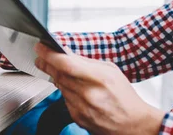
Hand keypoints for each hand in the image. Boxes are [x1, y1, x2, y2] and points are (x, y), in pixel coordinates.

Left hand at [34, 43, 164, 134]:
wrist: (132, 124)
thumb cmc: (124, 96)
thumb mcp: (111, 71)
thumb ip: (87, 62)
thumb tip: (67, 54)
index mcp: (99, 78)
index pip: (67, 64)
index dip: (50, 55)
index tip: (40, 47)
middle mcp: (88, 94)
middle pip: (59, 75)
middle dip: (47, 63)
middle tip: (40, 56)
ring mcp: (81, 108)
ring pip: (60, 87)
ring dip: (56, 77)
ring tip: (56, 69)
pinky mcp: (77, 118)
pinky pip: (65, 100)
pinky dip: (66, 91)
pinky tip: (72, 88)